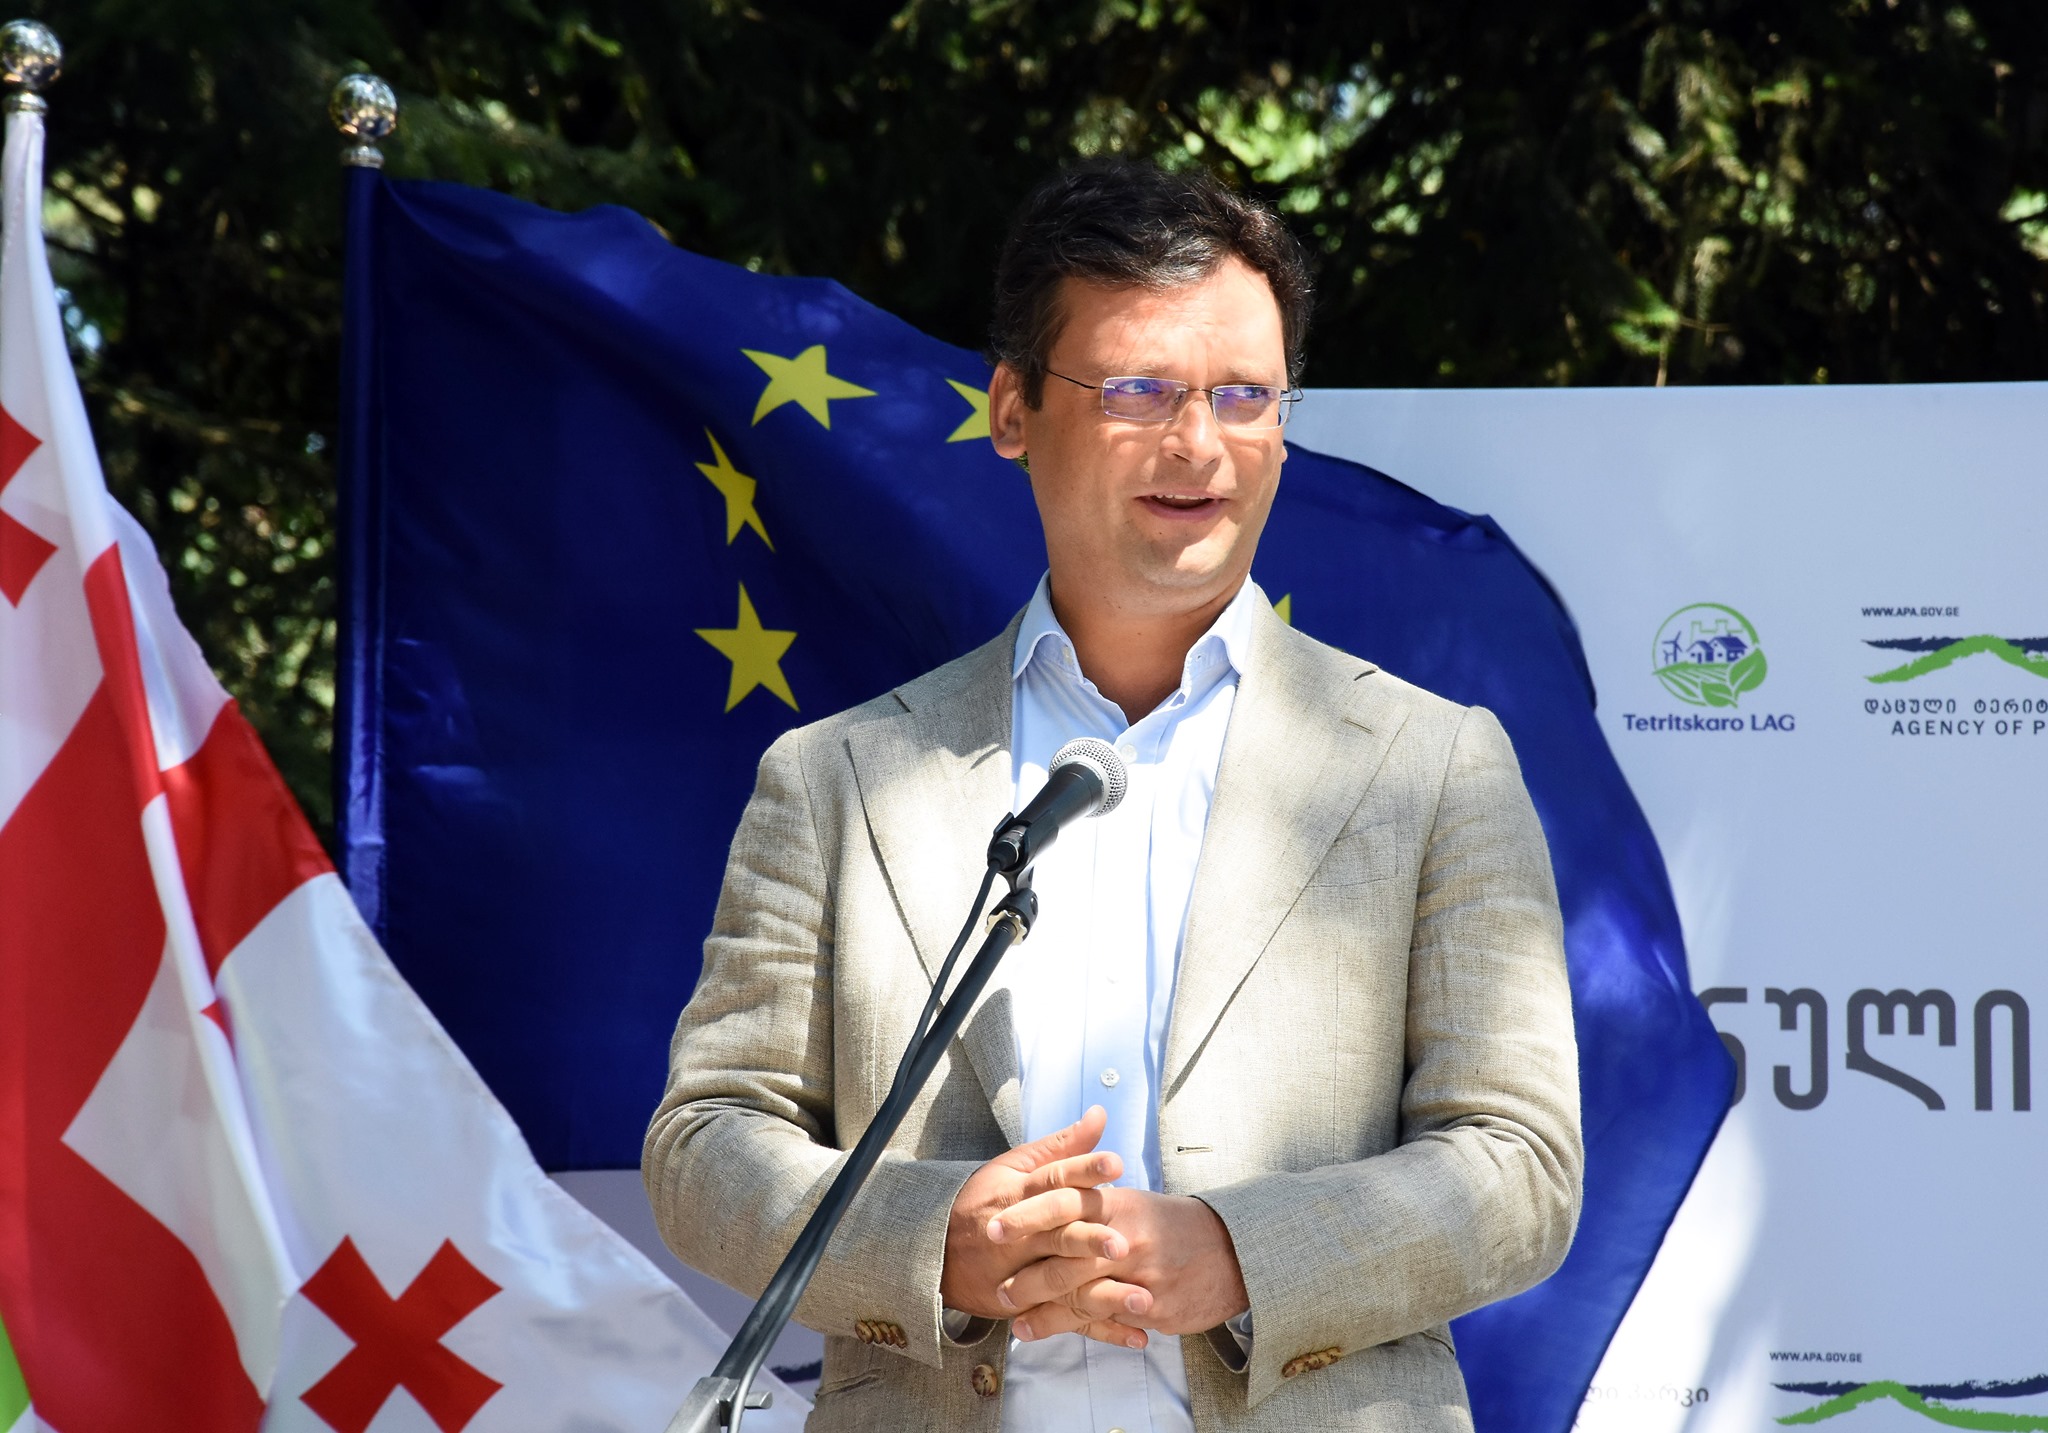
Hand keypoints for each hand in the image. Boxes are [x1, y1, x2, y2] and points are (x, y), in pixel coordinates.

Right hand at [940, 1106, 1127, 1319]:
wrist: (934, 1252)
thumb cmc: (984, 1200)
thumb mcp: (1015, 1166)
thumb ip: (1062, 1145)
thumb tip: (1100, 1115)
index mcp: (1018, 1194)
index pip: (1053, 1179)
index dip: (1084, 1170)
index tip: (1115, 1164)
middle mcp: (1019, 1236)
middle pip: (1057, 1235)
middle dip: (1090, 1240)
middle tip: (1122, 1243)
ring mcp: (1020, 1275)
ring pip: (1063, 1283)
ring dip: (1104, 1293)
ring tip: (1142, 1297)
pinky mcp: (1025, 1306)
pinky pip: (1067, 1321)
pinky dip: (1102, 1331)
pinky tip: (1136, 1336)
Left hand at [994, 1187, 1248, 1347]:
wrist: (1234, 1251)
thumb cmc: (1175, 1225)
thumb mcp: (1136, 1201)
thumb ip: (1094, 1194)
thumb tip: (1054, 1186)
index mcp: (1119, 1204)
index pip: (1064, 1203)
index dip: (1026, 1216)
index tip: (992, 1228)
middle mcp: (1128, 1239)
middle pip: (1067, 1259)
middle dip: (1029, 1278)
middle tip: (998, 1289)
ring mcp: (1143, 1276)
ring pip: (1084, 1298)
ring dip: (1048, 1314)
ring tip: (1019, 1324)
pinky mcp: (1157, 1309)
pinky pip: (1111, 1322)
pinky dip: (1082, 1330)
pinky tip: (1060, 1335)